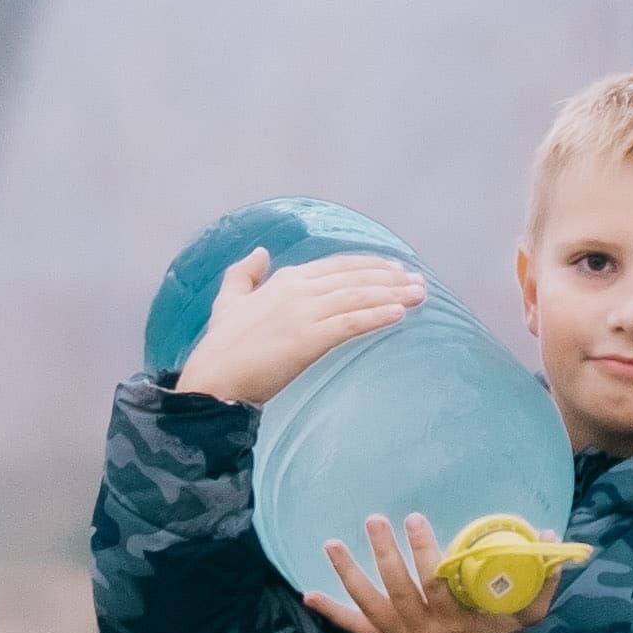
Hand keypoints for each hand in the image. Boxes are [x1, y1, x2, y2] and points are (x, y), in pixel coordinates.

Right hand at [175, 245, 422, 407]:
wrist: (213, 380)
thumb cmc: (221, 347)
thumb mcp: (228, 301)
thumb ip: (243, 274)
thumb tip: (260, 252)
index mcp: (284, 281)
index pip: (337, 266)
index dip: (369, 266)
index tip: (396, 270)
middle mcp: (296, 291)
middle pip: (354, 278)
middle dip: (391, 279)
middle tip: (420, 284)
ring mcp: (302, 313)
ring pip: (357, 297)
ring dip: (393, 295)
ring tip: (420, 296)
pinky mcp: (307, 339)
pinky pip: (350, 323)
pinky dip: (376, 316)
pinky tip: (399, 315)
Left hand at [309, 511, 548, 632]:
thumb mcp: (527, 620)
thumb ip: (541, 582)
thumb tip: (551, 536)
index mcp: (456, 623)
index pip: (435, 582)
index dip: (423, 550)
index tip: (415, 519)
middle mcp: (423, 632)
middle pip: (398, 588)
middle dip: (384, 552)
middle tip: (374, 520)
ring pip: (371, 605)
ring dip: (349, 573)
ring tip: (331, 543)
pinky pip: (357, 631)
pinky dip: (333, 614)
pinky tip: (309, 595)